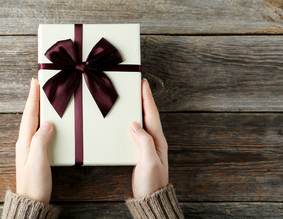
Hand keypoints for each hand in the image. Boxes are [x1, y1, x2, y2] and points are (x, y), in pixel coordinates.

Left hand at [15, 78, 53, 203]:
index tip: (35, 82)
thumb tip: (47, 123)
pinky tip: (49, 122)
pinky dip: (44, 122)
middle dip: (35, 100)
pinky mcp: (37, 154)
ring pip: (35, 123)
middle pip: (31, 116)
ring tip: (45, 99)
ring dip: (39, 110)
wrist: (32, 201)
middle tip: (40, 86)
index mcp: (24, 141)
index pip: (29, 114)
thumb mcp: (38, 160)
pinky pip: (40, 132)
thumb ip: (41, 140)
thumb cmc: (34, 183)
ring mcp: (30, 148)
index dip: (32, 98)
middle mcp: (25, 142)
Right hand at [130, 79, 168, 198]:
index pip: (152, 114)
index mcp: (157, 140)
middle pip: (148, 115)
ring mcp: (148, 146)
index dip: (147, 98)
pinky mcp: (140, 152)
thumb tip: (134, 125)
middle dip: (142, 99)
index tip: (143, 83)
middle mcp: (154, 140)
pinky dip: (131, 123)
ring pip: (142, 122)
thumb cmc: (152, 183)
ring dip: (137, 110)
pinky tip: (125, 123)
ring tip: (130, 100)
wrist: (151, 199)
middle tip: (135, 87)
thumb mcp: (148, 161)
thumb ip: (143, 142)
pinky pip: (136, 132)